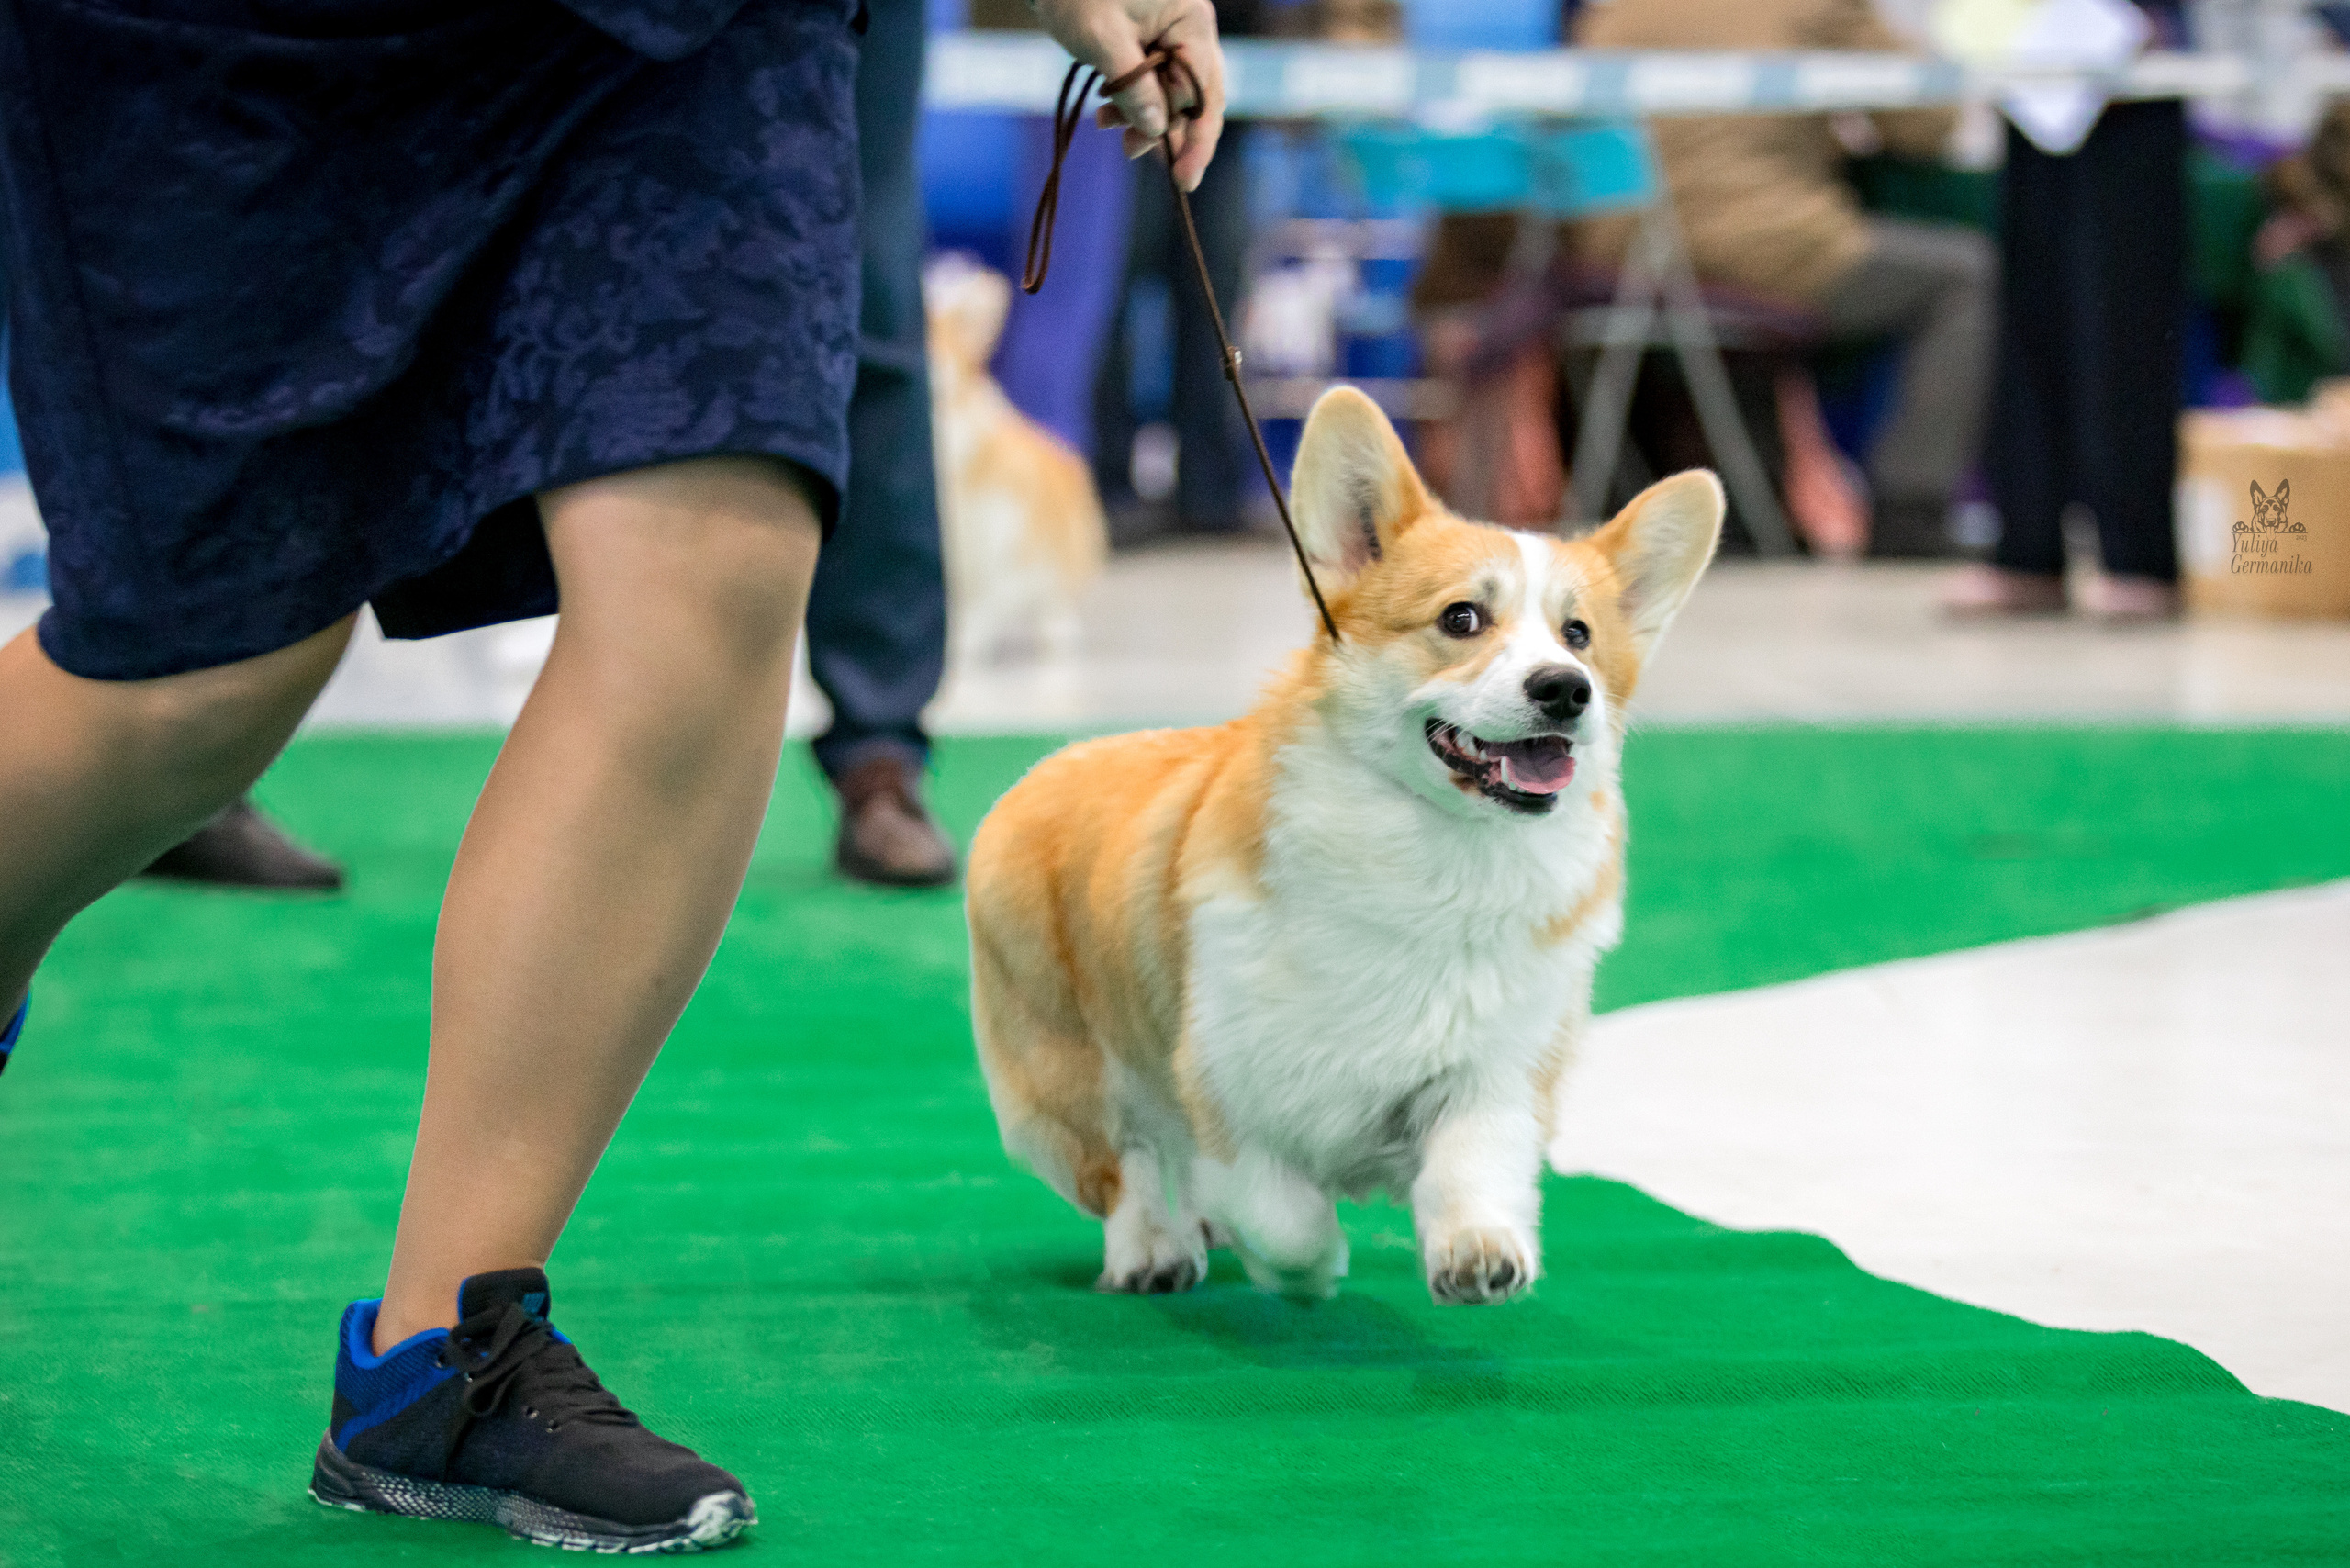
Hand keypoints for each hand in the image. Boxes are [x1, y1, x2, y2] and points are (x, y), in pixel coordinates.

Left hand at [1028, 0, 1225, 189]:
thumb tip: (1158, 130)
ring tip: (1104, 125)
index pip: (1203, 92)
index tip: (1183, 180)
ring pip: (1170, 91)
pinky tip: (1106, 112)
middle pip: (1193, 95)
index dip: (1196, 140)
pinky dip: (1131, 100)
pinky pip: (1152, 80)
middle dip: (1164, 129)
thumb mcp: (1102, 42)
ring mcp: (1171, 33)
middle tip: (1129, 153)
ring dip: (1141, 116)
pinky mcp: (1150, 39)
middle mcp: (1189, 27)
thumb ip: (1134, 89)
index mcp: (1191, 22)